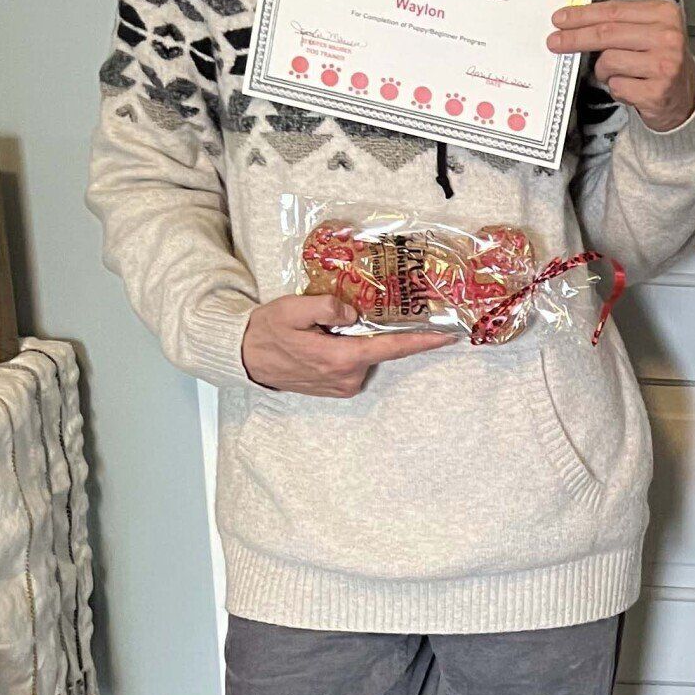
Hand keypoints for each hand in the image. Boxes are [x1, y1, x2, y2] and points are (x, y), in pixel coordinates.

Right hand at [239, 292, 449, 396]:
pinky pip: (354, 363)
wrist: (246, 358)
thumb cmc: (267, 331)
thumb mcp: (292, 309)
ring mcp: (343, 386)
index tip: (448, 336)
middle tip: (354, 312)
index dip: (422, 342)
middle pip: (378, 347)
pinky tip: (325, 341)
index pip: (391, 348)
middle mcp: (347, 377)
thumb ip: (326, 306)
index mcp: (340, 358)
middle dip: (377, 329)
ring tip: (324, 329)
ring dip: (357, 339)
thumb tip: (353, 311)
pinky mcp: (337, 388)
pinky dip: (349, 349)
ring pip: (366, 354)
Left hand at [548, 0, 694, 131]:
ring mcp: (665, 65)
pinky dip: (616, 89)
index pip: (613, 11)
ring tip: (617, 74)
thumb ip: (619, 22)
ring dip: (603, 71)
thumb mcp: (647, 31)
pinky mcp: (657, 91)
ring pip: (609, 61)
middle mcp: (668, 36)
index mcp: (664, 13)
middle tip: (554, 42)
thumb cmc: (659, 60)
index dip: (582, 15)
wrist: (684, 97)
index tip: (560, 19)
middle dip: (575, 38)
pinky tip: (631, 88)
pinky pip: (616, 86)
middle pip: (607, 33)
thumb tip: (575, 21)